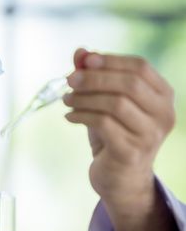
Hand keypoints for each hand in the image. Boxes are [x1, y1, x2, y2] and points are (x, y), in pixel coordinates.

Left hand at [64, 48, 174, 209]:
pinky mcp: (131, 152)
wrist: (120, 178)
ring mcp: (150, 135)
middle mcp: (163, 114)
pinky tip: (69, 117)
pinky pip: (103, 124)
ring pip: (115, 103)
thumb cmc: (114, 135)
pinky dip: (81, 116)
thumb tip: (79, 52)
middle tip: (69, 80)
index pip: (140, 67)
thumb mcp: (105, 102)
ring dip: (84, 98)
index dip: (110, 60)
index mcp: (162, 96)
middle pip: (129, 83)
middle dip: (94, 78)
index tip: (84, 60)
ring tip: (66, 100)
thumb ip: (95, 76)